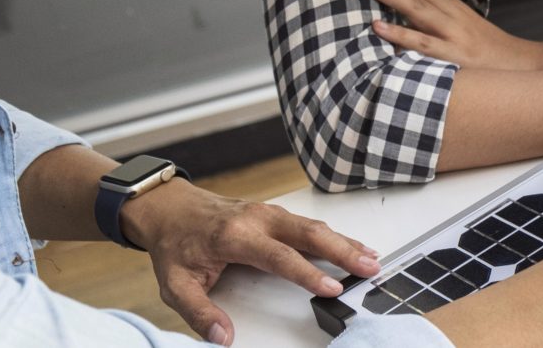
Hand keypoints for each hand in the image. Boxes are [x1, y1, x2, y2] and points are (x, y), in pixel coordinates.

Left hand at [122, 183, 381, 345]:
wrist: (171, 208)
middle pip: (308, 233)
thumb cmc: (176, 244)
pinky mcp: (275, 213)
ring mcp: (269, 212)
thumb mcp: (175, 284)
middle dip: (342, 250)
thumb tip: (223, 338)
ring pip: (314, 226)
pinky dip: (334, 235)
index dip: (308, 272)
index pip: (279, 256)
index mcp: (235, 236)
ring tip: (371, 258)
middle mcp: (258, 219)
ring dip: (344, 242)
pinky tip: (351, 246)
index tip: (333, 287)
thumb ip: (199, 311)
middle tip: (369, 267)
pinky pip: (309, 223)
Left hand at [344, 0, 542, 69]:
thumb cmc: (479, 45)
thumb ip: (424, 9)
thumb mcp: (452, 20)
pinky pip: (423, 44)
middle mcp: (445, 9)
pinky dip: (401, 34)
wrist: (520, 65)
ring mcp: (449, 31)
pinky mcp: (452, 56)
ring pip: (412, 5)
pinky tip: (377, 27)